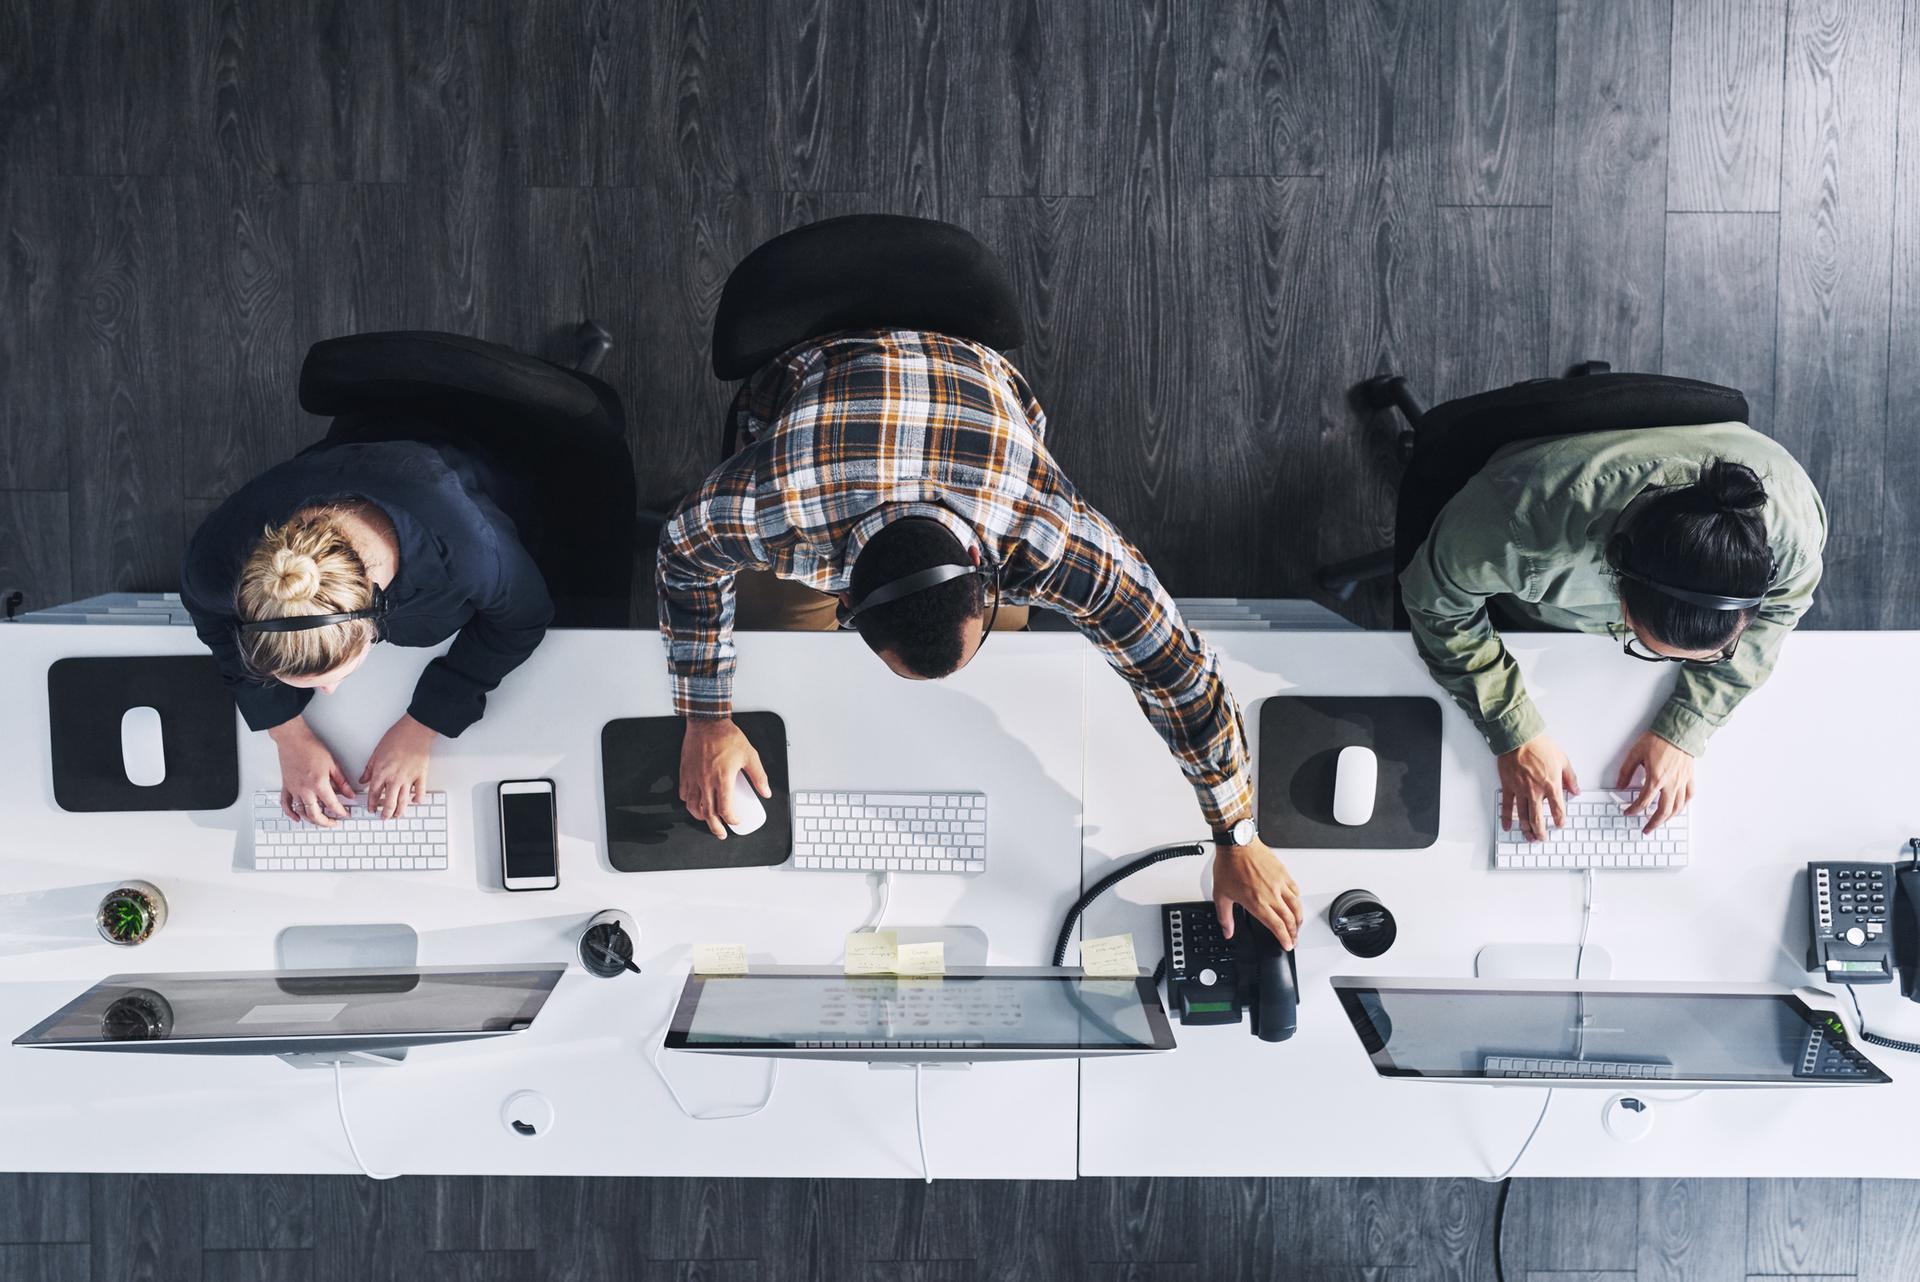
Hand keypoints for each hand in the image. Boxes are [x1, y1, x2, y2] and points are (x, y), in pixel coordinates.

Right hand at [268, 716, 353, 826]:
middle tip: (334, 823)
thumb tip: (350, 794)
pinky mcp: (286, 787)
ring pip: (301, 812)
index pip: (332, 804)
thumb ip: (342, 782)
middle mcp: (305, 789)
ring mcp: (294, 789)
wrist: (293, 739)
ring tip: (320, 820)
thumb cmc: (311, 748)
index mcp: (318, 783)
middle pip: (315, 814)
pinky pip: (285, 804)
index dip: (341, 812)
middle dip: (326, 822)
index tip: (346, 814)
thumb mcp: (333, 764)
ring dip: (311, 820)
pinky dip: (290, 814)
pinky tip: (297, 818)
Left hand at [359, 714, 436, 819]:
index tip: (371, 809)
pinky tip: (415, 802)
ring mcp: (408, 779)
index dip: (371, 804)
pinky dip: (417, 800)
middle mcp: (394, 779)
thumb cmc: (396, 738)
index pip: (373, 794)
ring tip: (397, 816)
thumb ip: (369, 769)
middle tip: (383, 818)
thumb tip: (363, 780)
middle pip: (388, 803)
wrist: (415, 731)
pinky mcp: (421, 776)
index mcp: (381, 773)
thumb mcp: (376, 753)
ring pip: (403, 801)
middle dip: (385, 813)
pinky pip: (420, 792)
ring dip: (399, 811)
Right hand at [680, 717, 770, 839]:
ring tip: (707, 820)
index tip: (736, 821)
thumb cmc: (727, 737)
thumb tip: (766, 793)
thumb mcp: (750, 756)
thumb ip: (759, 776)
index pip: (725, 809)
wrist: (707, 722)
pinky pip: (684, 793)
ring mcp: (693, 778)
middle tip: (721, 833)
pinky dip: (689, 802)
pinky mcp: (685, 772)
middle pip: (708, 813)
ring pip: (693, 806)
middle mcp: (706, 781)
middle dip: (715, 827)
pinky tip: (694, 803)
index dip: (731, 819)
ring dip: (700, 817)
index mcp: (722, 779)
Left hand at [1211, 839, 1302, 948]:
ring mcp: (1279, 884)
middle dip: (1294, 933)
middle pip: (1290, 919)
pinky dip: (1298, 900)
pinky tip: (1296, 903)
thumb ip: (1225, 917)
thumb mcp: (1221, 895)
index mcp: (1257, 903)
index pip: (1277, 926)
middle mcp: (1271, 895)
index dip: (1285, 939)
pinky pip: (1296, 890)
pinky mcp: (1283, 873)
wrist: (1237, 843)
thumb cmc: (1229, 865)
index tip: (1287, 945)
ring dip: (1299, 919)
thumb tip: (1227, 932)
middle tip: (1294, 939)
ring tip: (1298, 926)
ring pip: (1296, 906)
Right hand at [1498, 733, 1579, 841]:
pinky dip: (1506, 818)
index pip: (1557, 809)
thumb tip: (1576, 790)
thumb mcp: (1562, 760)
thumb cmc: (1539, 746)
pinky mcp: (1508, 787)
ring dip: (1526, 829)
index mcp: (1551, 785)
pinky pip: (1507, 806)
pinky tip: (1508, 827)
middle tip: (1542, 838)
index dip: (1559, 820)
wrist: (1519, 738)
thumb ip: (1570, 778)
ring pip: (1523, 816)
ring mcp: (1520, 791)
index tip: (1559, 825)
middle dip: (1541, 832)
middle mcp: (1535, 792)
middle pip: (1538, 819)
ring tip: (1529, 837)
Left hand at [1616, 730, 1693, 832]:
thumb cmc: (1658, 739)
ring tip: (1661, 822)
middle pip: (1663, 811)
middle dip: (1653, 823)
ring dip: (1668, 818)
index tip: (1628, 812)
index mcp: (1655, 779)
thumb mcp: (1635, 754)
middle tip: (1646, 829)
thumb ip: (1626, 772)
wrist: (1679, 730)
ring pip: (1677, 807)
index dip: (1633, 810)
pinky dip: (1683, 805)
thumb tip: (1620, 786)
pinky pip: (1689, 796)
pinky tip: (1679, 808)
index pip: (1643, 802)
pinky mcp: (1690, 777)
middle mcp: (1670, 784)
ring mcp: (1682, 782)